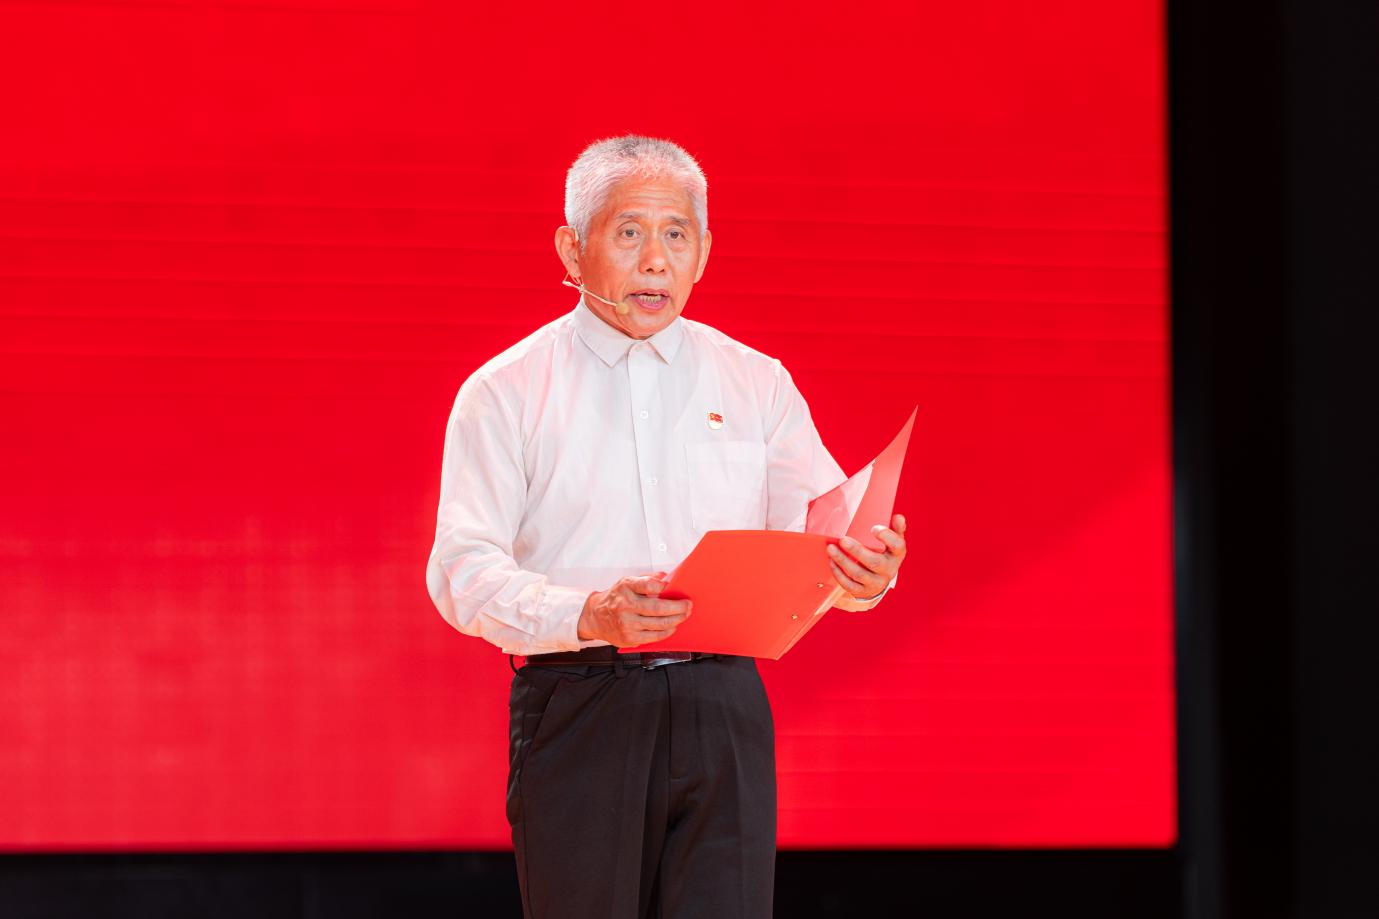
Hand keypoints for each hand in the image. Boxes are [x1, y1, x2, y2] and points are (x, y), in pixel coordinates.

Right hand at [577, 573, 692, 646]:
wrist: (596, 617)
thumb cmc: (616, 598)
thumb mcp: (627, 583)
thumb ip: (646, 580)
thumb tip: (666, 578)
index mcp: (625, 588)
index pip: (647, 585)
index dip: (662, 586)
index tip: (671, 587)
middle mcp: (625, 605)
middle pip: (657, 608)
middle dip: (678, 607)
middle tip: (688, 605)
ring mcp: (626, 623)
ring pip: (658, 624)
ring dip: (676, 620)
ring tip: (684, 615)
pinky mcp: (629, 638)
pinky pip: (654, 636)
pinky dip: (666, 632)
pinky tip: (672, 627)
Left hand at [826, 513, 906, 600]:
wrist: (880, 580)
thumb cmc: (885, 554)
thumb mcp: (893, 542)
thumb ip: (896, 528)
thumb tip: (898, 517)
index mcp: (896, 554)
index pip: (897, 546)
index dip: (887, 537)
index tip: (874, 529)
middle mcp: (888, 570)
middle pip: (874, 562)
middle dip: (857, 551)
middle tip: (843, 539)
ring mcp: (876, 582)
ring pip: (859, 574)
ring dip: (843, 561)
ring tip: (831, 548)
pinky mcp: (863, 591)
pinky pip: (849, 585)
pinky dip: (838, 573)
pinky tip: (831, 562)